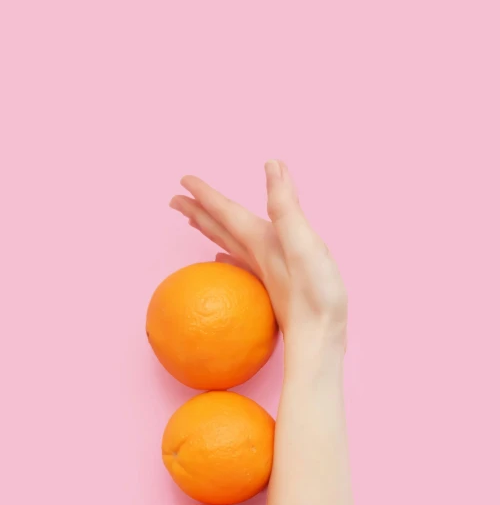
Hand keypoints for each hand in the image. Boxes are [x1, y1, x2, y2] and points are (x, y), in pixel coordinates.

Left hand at [170, 161, 346, 341]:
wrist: (320, 338)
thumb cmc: (315, 294)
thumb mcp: (304, 244)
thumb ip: (286, 206)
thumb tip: (271, 167)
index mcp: (260, 241)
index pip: (226, 212)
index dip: (206, 194)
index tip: (183, 179)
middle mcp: (256, 255)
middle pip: (219, 228)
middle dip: (198, 211)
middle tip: (174, 199)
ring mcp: (263, 272)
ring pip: (227, 243)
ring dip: (210, 229)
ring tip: (193, 221)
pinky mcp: (273, 285)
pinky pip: (241, 263)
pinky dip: (229, 254)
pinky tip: (223, 257)